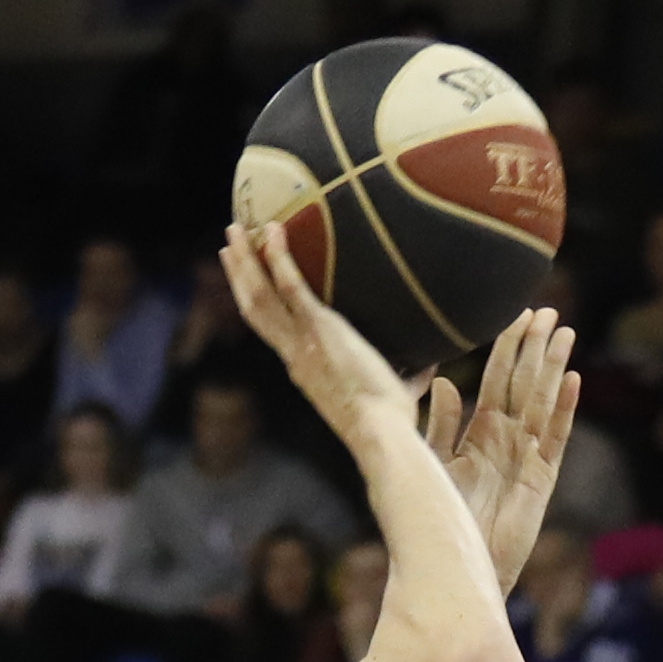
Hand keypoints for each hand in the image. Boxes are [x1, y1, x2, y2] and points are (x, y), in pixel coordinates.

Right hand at [215, 218, 421, 455]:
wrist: (380, 432)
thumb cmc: (392, 421)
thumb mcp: (395, 390)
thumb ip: (406, 372)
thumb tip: (431, 362)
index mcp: (303, 367)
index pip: (272, 329)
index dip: (257, 302)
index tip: (249, 280)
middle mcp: (293, 353)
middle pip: (255, 307)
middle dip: (240, 273)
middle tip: (231, 244)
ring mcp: (301, 341)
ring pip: (259, 294)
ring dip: (246, 259)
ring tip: (236, 228)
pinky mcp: (317, 329)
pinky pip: (289, 285)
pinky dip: (279, 256)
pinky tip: (273, 230)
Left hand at [429, 308, 581, 586]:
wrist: (460, 568)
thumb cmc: (443, 522)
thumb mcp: (434, 465)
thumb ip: (440, 425)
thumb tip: (444, 382)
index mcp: (481, 434)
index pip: (497, 380)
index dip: (507, 347)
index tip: (516, 314)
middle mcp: (508, 442)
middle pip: (525, 384)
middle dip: (535, 348)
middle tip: (547, 310)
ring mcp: (528, 459)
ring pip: (542, 402)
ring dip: (553, 368)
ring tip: (563, 332)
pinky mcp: (541, 481)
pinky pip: (554, 438)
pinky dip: (564, 410)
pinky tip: (572, 381)